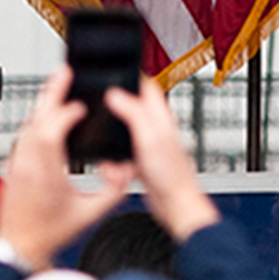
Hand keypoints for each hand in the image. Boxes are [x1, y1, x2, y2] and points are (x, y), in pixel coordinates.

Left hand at [0, 70, 133, 270]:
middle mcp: (27, 164)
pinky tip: (47, 115)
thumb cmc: (49, 234)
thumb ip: (113, 191)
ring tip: (59, 87)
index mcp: (45, 173)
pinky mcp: (13, 168)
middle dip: (51, 92)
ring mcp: (17, 165)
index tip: (82, 107)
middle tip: (65, 72)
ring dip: (44, 104)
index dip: (66, 114)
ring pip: (28, 124)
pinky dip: (37, 120)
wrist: (17, 249)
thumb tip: (124, 168)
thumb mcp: (90, 214)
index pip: (51, 130)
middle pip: (36, 118)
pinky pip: (24, 135)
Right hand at [104, 84, 216, 239]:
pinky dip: (114, 167)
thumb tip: (116, 93)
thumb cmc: (172, 173)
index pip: (147, 87)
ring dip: (112, 152)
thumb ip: (133, 113)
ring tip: (117, 166)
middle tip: (103, 126)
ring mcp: (147, 146)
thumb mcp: (149, 137)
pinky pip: (119, 159)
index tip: (113, 74)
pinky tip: (119, 175)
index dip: (131, 78)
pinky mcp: (140, 163)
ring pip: (120, 138)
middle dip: (112, 120)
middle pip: (128, 112)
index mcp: (159, 117)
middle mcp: (154, 129)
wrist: (175, 204)